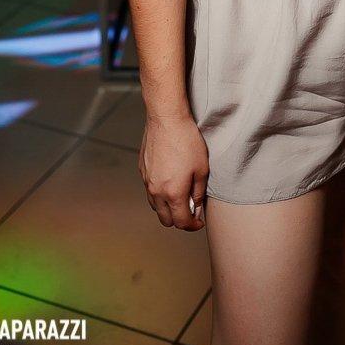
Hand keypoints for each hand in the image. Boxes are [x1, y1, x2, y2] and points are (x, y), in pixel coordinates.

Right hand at [139, 111, 208, 231]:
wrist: (166, 119)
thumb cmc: (186, 140)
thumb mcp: (201, 169)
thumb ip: (198, 193)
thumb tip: (196, 209)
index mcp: (173, 194)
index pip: (181, 222)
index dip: (192, 225)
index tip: (198, 221)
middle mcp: (156, 191)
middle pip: (165, 220)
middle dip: (178, 220)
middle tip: (190, 210)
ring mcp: (147, 181)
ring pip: (155, 206)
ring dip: (167, 207)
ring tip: (179, 195)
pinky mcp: (142, 170)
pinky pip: (149, 190)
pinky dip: (159, 193)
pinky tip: (169, 180)